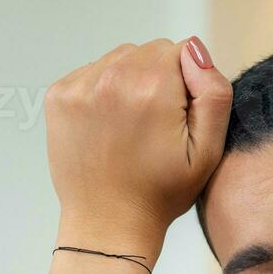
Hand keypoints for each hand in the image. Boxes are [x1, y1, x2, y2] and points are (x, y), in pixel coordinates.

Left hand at [43, 37, 231, 247]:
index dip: (186, 85)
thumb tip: (193, 49)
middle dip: (159, 80)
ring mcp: (80, 86)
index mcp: (152, 88)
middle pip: (150, 52)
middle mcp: (112, 78)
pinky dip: (102, 91)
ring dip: (130, 83)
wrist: (107, 224)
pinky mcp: (59, 96)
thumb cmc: (161, 193)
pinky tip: (108, 127)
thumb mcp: (209, 151)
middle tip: (154, 128)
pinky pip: (92, 72)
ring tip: (130, 127)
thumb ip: (213, 93)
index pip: (181, 51)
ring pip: (120, 59)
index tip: (177, 120)